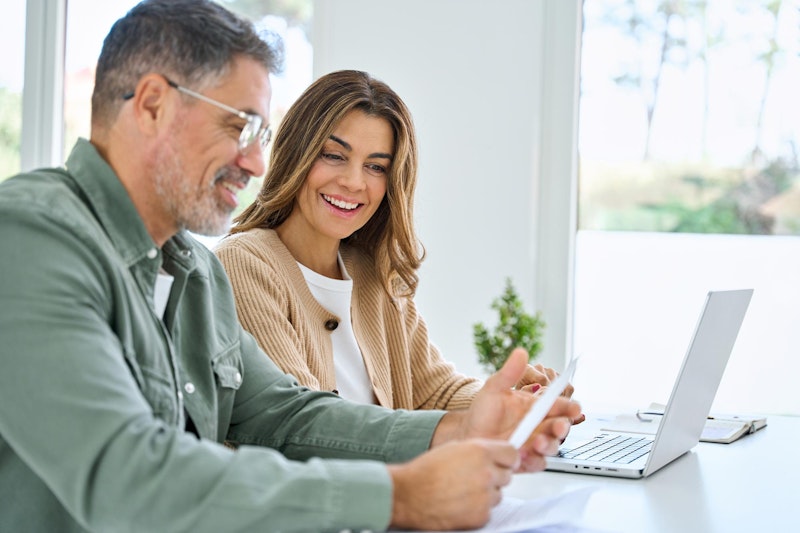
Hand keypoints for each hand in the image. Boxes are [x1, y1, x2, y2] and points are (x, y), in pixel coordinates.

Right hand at [387, 439, 518, 529]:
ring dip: (486, 494)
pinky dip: (477, 509)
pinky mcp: (480, 516)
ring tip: (463, 491)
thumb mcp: (454, 448)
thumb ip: (478, 450)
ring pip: (498, 495)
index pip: (513, 454)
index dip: (507, 459)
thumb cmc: (426, 471)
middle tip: (475, 478)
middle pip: (507, 476)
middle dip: (494, 476)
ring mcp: (485, 496)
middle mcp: (486, 473)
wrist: (409, 495)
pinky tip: (461, 504)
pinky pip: (488, 511)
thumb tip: (494, 455)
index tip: (503, 462)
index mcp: (480, 452)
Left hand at [433, 348, 581, 470]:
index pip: (558, 406)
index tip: (574, 408)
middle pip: (560, 427)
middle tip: (557, 427)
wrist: (467, 435)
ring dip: (548, 445)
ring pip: (552, 446)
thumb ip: (509, 373)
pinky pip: (537, 463)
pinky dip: (534, 460)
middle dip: (562, 427)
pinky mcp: (525, 460)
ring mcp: (533, 443)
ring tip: (536, 442)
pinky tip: (523, 455)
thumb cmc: (482, 412)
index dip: (569, 407)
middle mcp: (537, 426)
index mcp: (535, 407)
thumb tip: (521, 352)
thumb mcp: (493, 389)